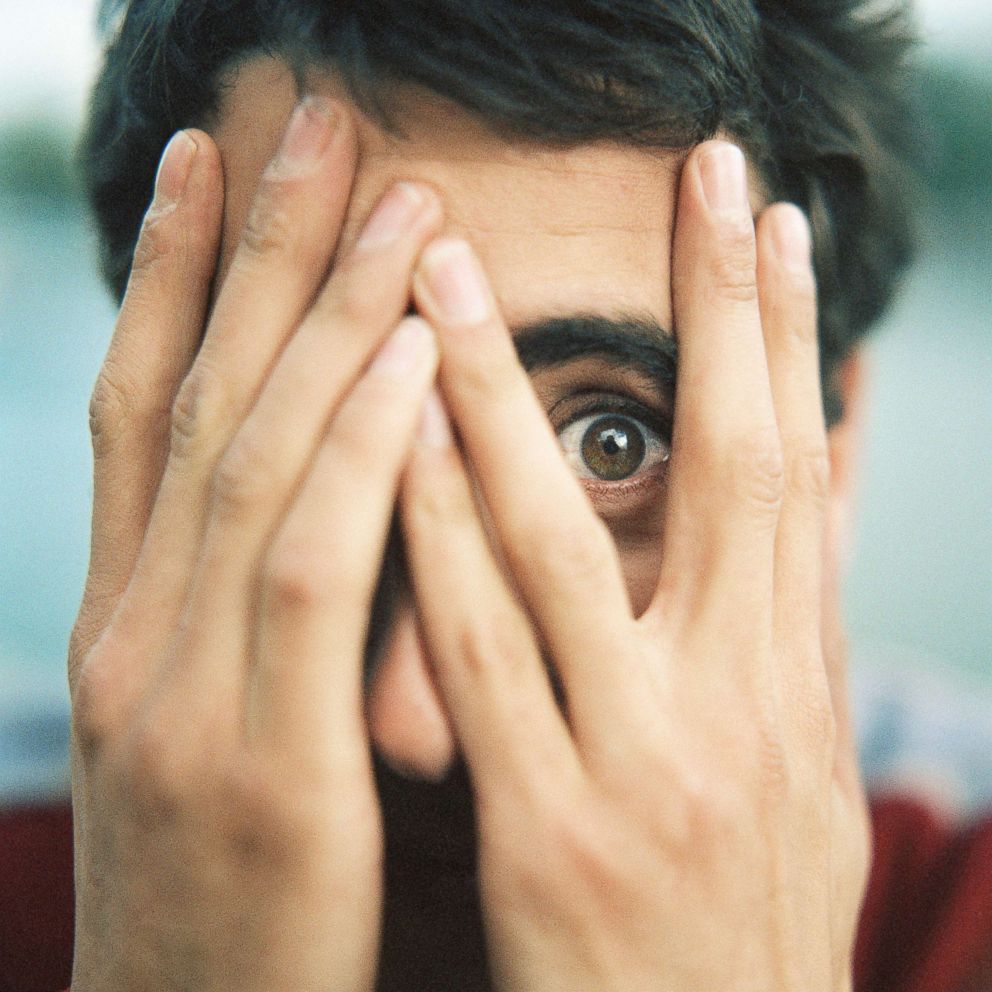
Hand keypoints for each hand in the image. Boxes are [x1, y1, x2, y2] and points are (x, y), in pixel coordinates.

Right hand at [69, 100, 442, 990]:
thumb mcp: (221, 727)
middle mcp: (139, 632)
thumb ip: (258, 615)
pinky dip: (360, 458)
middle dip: (253, 253)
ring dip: (320, 319)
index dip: (171, 279)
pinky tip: (418, 359)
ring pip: (256, 460)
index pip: (149, 411)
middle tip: (314, 126)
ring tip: (390, 197)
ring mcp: (184, 694)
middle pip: (204, 399)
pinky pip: (317, 574)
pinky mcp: (258, 768)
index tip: (216, 166)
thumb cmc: (228, 889)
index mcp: (135, 623)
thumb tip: (328, 498)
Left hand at [398, 141, 870, 991]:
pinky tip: (394, 440)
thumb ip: (778, 652)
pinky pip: (481, 658)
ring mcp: (647, 769)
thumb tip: (791, 524)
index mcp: (796, 696)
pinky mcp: (555, 838)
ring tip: (457, 271)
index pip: (797, 480)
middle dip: (719, 312)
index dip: (789, 346)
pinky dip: (439, 539)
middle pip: (732, 473)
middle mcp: (739, 713)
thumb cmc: (744, 941)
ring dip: (508, 397)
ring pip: (568, 545)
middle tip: (702, 175)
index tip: (767, 230)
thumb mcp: (796, 791)